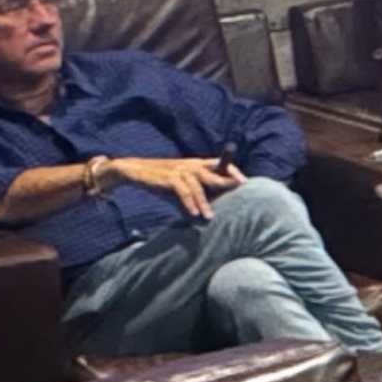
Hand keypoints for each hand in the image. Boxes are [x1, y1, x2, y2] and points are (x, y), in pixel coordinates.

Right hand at [109, 154, 242, 215]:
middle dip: (226, 182)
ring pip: (198, 186)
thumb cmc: (164, 181)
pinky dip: (188, 203)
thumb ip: (197, 196)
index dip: (233, 170)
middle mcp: (191, 165)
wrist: (136, 171)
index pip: (220, 163)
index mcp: (198, 164)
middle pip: (213, 173)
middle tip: (238, 192)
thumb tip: (210, 216)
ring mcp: (180, 170)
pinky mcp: (168, 178)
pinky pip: (182, 191)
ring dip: (204, 203)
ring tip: (210, 217)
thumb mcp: (183, 186)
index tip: (245, 182)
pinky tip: (193, 214)